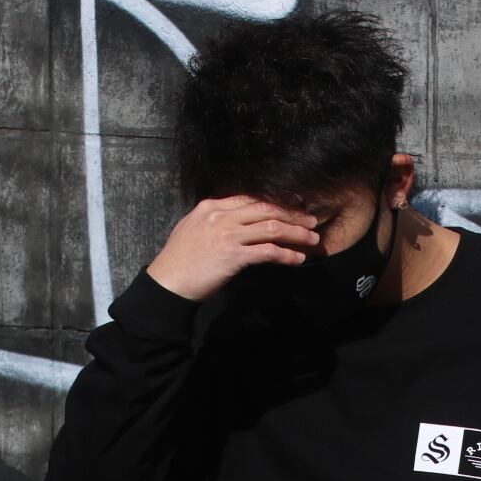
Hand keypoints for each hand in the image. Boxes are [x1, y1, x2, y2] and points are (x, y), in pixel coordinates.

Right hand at [145, 196, 321, 302]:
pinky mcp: (233, 256)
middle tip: (312, 221)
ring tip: (312, 240)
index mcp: (212, 206)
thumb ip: (214, 220)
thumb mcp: (193, 228)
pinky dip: (286, 255)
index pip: (252, 198)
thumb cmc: (180, 260)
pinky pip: (267, 252)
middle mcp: (221, 216)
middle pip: (266, 208)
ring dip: (296, 234)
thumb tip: (235, 220)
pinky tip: (297, 259)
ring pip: (271, 228)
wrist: (168, 282)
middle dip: (293, 215)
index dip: (278, 202)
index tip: (295, 207)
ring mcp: (227, 235)